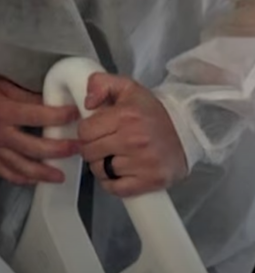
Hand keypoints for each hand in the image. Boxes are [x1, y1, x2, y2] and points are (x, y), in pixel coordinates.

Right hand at [0, 70, 79, 185]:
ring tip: (61, 176)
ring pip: (21, 166)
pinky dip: (20, 179)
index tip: (76, 113)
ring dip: (43, 172)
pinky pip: (4, 171)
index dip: (59, 115)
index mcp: (2, 111)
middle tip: (79, 147)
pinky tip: (34, 180)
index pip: (38, 115)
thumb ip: (25, 94)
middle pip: (34, 147)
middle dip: (59, 149)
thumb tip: (51, 100)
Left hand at [78, 73, 187, 196]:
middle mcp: (134, 140)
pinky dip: (113, 183)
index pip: (84, 131)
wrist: (188, 132)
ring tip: (115, 157)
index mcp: (126, 116)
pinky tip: (120, 172)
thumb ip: (100, 83)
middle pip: (89, 152)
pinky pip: (115, 188)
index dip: (87, 131)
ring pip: (100, 171)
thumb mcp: (128, 88)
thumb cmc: (153, 112)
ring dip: (102, 166)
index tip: (97, 131)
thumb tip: (86, 103)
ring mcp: (144, 163)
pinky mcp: (151, 181)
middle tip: (105, 144)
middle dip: (92, 148)